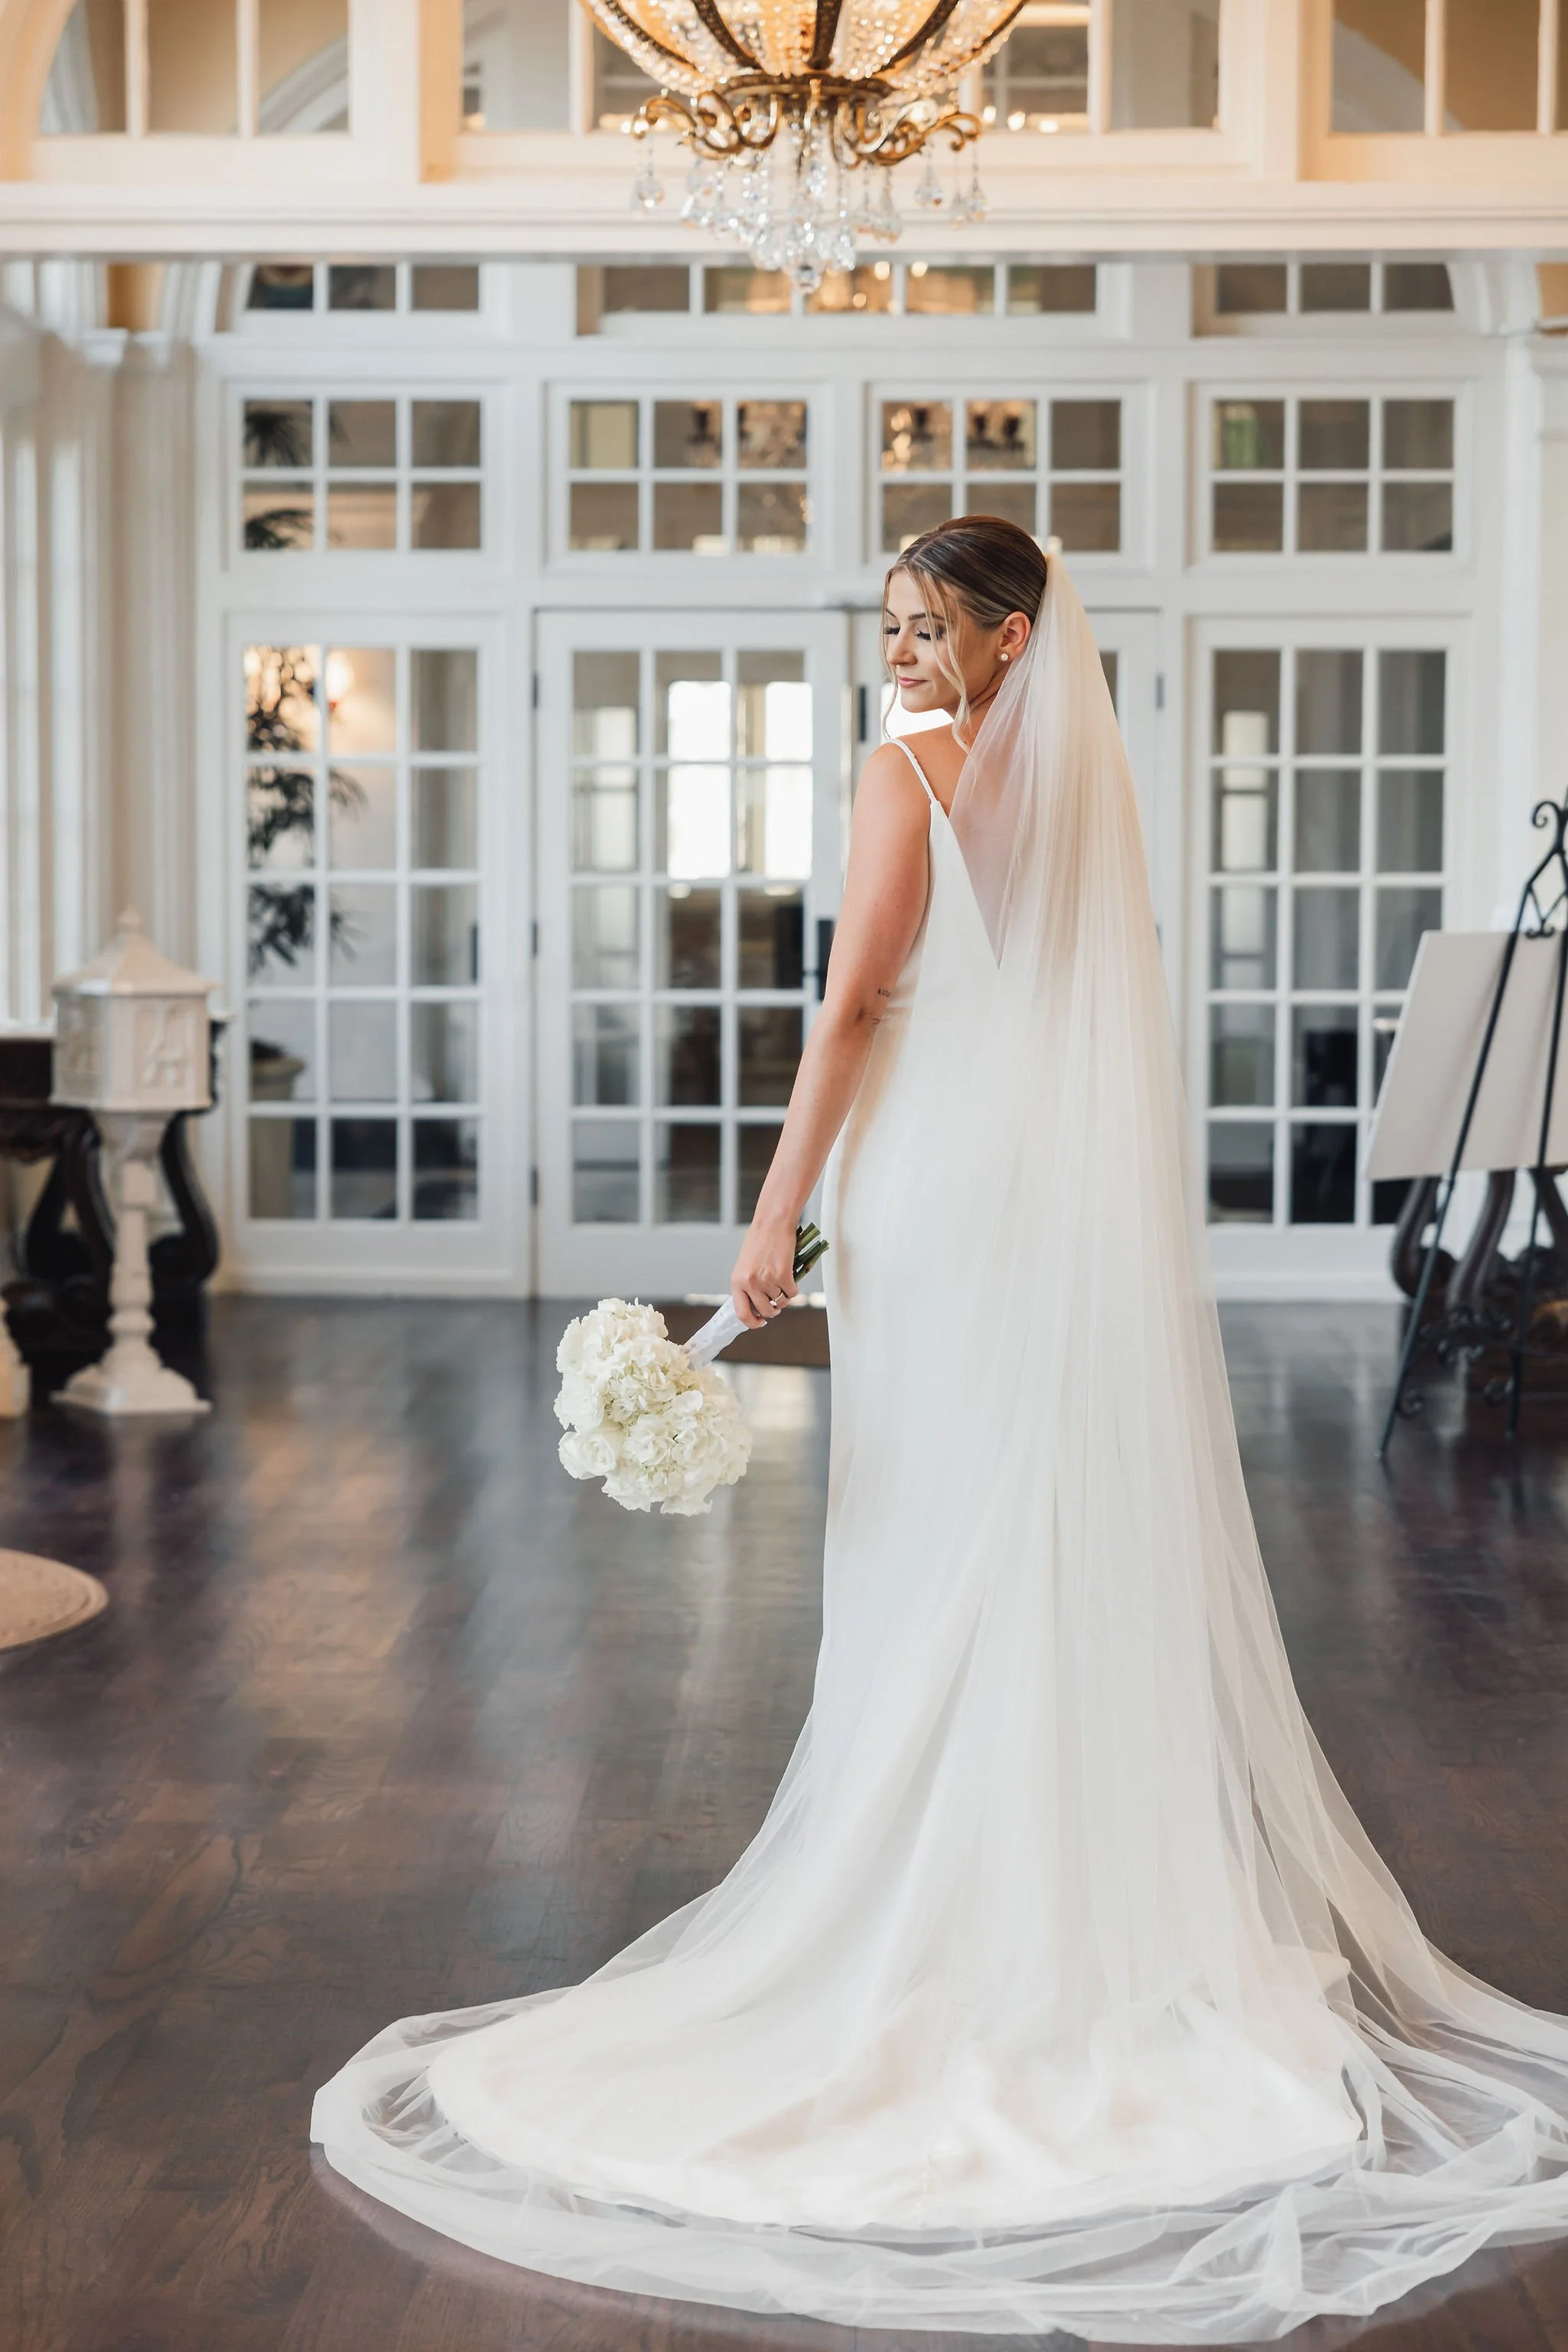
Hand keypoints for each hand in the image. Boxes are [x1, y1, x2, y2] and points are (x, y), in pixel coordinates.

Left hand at [730, 1215, 799, 1329]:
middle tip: (777, 1303)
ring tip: (783, 1280)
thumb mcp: (745, 1265)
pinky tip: (790, 1276)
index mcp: (737, 1281)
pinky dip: (794, 1288)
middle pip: (765, 1311)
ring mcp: (767, 1281)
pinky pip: (792, 1293)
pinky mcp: (783, 1276)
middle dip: (774, 1310)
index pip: (742, 1314)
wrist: (772, 1223)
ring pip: (781, 1301)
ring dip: (784, 1295)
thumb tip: (755, 1304)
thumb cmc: (759, 1240)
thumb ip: (747, 1285)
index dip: (752, 1323)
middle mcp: (750, 1283)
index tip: (760, 1322)